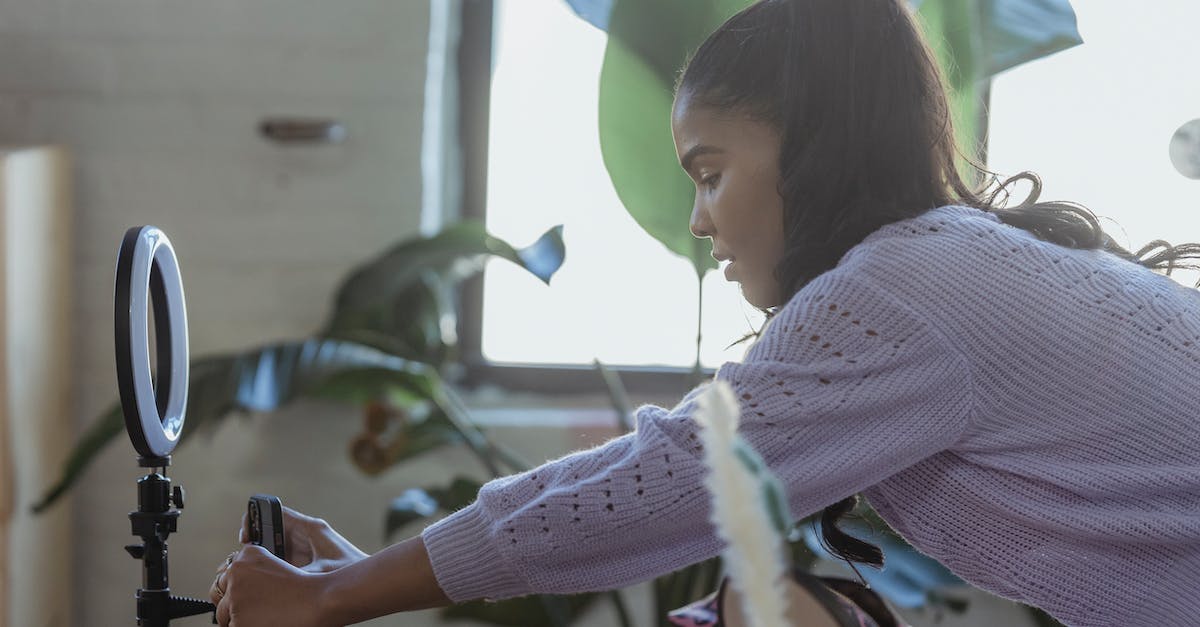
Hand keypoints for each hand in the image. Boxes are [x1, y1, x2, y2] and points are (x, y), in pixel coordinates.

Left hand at [214, 544, 330, 626]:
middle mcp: (236, 573)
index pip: (225, 575)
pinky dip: (245, 626)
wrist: (319, 601)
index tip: (246, 595)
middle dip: (231, 603)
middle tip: (252, 609)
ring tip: (263, 617)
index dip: (235, 588)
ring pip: (224, 614)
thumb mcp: (278, 564)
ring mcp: (235, 597)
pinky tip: (265, 622)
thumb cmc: (306, 587)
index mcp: (246, 556)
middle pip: (218, 593)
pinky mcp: (238, 619)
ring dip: (238, 617)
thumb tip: (235, 579)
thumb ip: (254, 567)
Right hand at [239, 505, 367, 572]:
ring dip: (259, 559)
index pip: (275, 512)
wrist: (369, 583)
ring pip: (271, 549)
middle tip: (241, 560)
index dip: (255, 519)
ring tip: (250, 573)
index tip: (245, 535)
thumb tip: (272, 575)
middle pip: (269, 532)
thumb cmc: (352, 571)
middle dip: (253, 545)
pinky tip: (262, 582)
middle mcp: (303, 536)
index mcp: (309, 528)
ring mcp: (302, 551)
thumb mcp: (321, 571)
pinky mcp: (302, 565)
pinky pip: (278, 563)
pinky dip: (268, 570)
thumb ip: (297, 572)